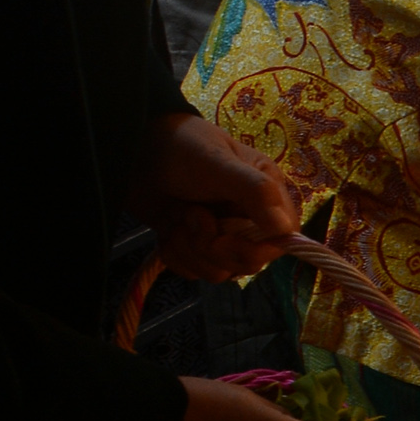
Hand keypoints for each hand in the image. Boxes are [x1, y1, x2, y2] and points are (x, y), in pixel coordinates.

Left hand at [125, 114, 302, 281]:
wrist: (135, 151)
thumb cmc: (184, 148)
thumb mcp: (220, 164)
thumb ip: (256, 192)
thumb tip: (285, 229)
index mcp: (266, 197)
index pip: (281, 240)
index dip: (257, 250)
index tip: (225, 239)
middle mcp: (248, 220)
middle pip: (247, 263)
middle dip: (213, 247)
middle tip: (192, 216)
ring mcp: (220, 236)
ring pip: (218, 271)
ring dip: (189, 249)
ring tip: (178, 216)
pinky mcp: (194, 247)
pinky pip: (192, 272)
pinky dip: (175, 255)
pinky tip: (167, 230)